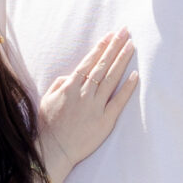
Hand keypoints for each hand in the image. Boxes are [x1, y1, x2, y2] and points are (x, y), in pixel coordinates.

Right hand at [39, 30, 137, 182]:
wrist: (53, 151)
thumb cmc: (48, 126)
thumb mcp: (47, 100)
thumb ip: (59, 85)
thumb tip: (70, 75)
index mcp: (69, 87)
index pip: (89, 62)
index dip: (101, 47)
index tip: (110, 35)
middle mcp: (84, 94)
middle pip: (102, 65)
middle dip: (114, 46)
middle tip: (125, 31)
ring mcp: (95, 107)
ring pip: (111, 78)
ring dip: (122, 60)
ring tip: (131, 45)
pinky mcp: (105, 121)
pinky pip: (118, 101)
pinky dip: (127, 88)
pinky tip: (135, 75)